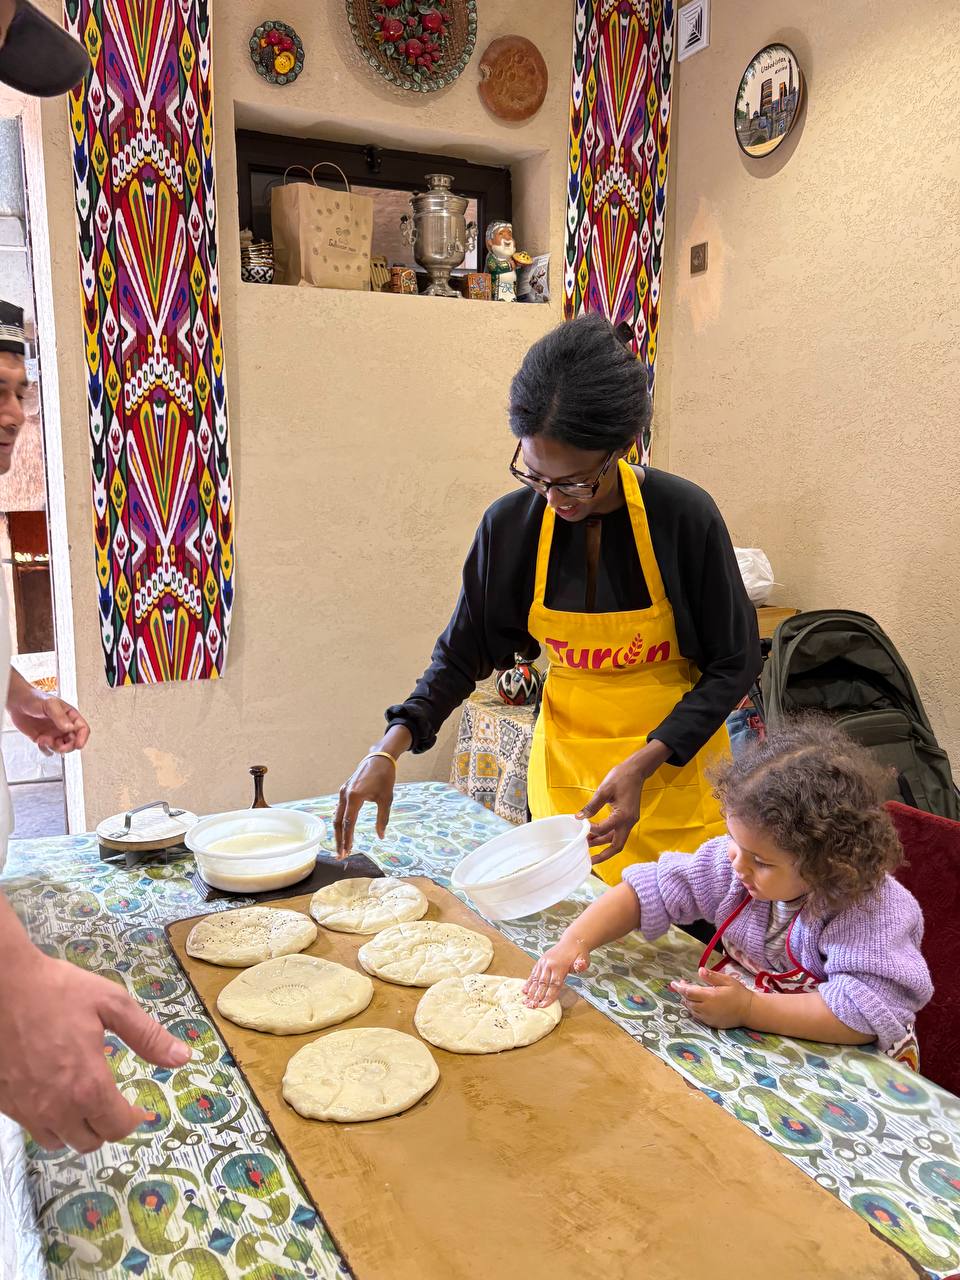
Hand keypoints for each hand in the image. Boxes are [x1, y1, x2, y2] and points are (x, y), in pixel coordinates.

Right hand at [0, 951, 190, 1151]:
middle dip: (108, 1126)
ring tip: (86, 1102)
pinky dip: (49, 1121)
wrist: (2, 985)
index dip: (134, 1120)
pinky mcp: (5, 1103)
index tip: (140, 1108)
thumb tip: (183, 1058)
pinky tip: (55, 1094)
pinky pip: (32, 1128)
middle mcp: (55, 1108)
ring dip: (77, 1129)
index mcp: (87, 1086)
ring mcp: (26, 1109)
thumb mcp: (112, 1004)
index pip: (117, 1127)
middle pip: (88, 1142)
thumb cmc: (58, 990)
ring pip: (58, 1141)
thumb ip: (148, 1036)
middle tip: (115, 1103)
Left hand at [8, 691, 89, 756]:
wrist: (17, 702)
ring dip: (55, 748)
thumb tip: (69, 728)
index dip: (83, 738)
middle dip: (68, 746)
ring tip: (45, 740)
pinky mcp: (44, 739)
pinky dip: (45, 750)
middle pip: (74, 741)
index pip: (83, 728)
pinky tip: (40, 742)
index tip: (78, 745)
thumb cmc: (34, 698)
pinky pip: (49, 750)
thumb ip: (60, 716)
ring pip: (62, 748)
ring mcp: (54, 733)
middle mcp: (63, 726)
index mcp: (70, 716)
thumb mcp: (50, 704)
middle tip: (59, 746)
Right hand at [334, 757, 394, 857]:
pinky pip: (339, 809)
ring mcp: (342, 792)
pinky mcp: (344, 790)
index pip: (348, 823)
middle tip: (341, 855)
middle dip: (339, 840)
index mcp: (354, 796)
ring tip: (342, 847)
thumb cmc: (385, 778)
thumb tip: (381, 836)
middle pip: (338, 822)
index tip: (347, 852)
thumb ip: (383, 818)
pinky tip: (343, 831)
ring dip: (338, 832)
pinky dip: (340, 822)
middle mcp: (345, 795)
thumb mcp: (387, 799)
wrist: (379, 758)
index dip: (347, 839)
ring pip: (337, 816)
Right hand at [523, 937, 590, 1007]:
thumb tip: (580, 966)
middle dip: (537, 996)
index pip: (554, 984)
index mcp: (559, 965)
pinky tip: (524, 990)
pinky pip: (533, 973)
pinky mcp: (540, 962)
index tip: (544, 1005)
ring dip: (531, 991)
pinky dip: (528, 982)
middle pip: (543, 983)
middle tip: (532, 1007)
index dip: (549, 996)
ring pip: (536, 979)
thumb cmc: (579, 953)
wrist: (572, 941)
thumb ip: (581, 965)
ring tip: (526, 1001)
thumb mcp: (584, 959)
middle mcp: (549, 964)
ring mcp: (543, 962)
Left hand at [578, 741, 669, 863]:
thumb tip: (579, 817)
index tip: (581, 826)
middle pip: (617, 845)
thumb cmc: (621, 777)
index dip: (592, 830)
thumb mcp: (604, 790)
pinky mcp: (627, 818)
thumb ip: (592, 805)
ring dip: (602, 844)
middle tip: (589, 861)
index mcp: (624, 815)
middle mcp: (629, 822)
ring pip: (616, 839)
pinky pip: (616, 831)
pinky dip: (605, 835)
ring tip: (586, 846)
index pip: (605, 829)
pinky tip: (593, 835)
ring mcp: (629, 821)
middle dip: (603, 854)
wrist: (635, 771)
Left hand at [670, 967, 753, 1029]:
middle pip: (688, 1001)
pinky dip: (694, 1009)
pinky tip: (697, 1003)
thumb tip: (699, 970)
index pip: (689, 992)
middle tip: (683, 985)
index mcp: (709, 996)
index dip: (680, 987)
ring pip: (692, 1010)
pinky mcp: (712, 1023)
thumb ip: (712, 976)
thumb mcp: (727, 981)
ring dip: (688, 1001)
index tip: (674, 983)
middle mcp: (707, 1008)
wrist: (750, 1011)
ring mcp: (709, 1017)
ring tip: (689, 993)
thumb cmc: (739, 993)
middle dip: (684, 993)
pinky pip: (698, 1016)